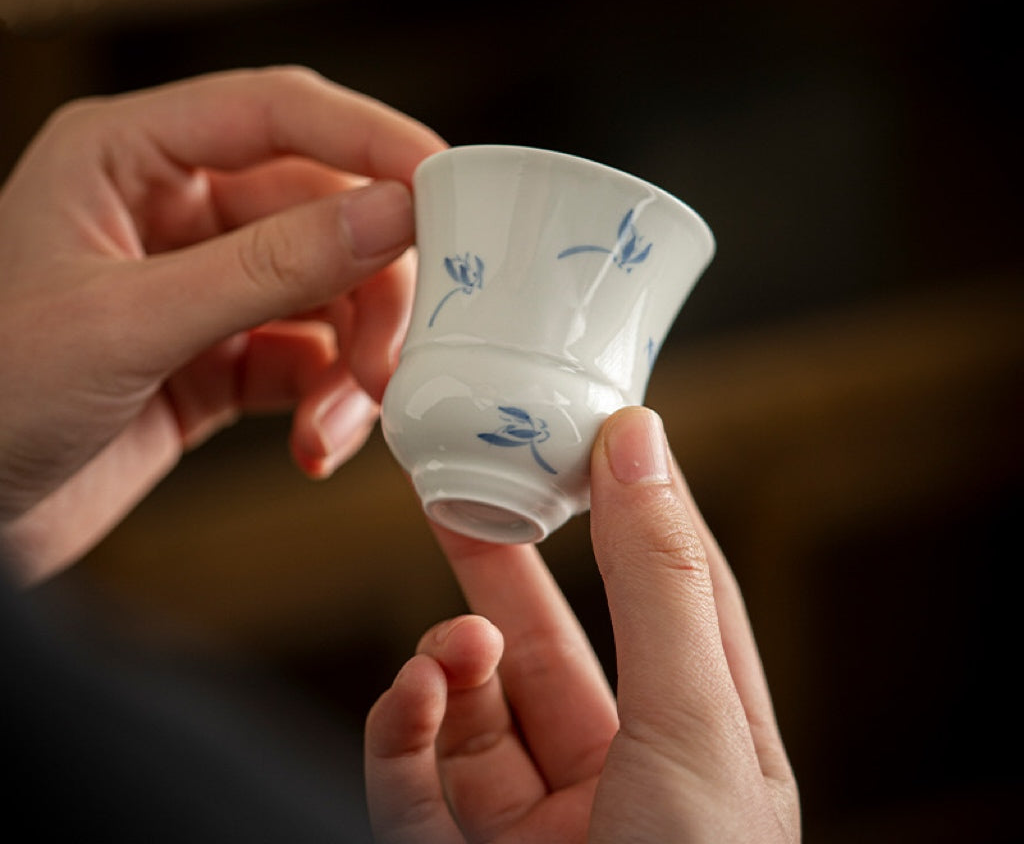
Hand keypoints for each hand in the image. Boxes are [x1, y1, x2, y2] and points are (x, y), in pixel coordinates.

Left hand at [0, 67, 445, 582]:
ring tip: (343, 418)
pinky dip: (330, 401)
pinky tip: (314, 444)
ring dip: (357, 357)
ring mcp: (204, 286)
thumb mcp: (128, 325)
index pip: (279, 113)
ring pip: (330, 293)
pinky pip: (310, 361)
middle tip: (398, 351)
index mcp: (129, 158)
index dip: (371, 139)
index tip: (444, 185)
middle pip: (326, 211)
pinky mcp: (221, 358)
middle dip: (373, 286)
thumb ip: (268, 267)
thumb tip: (390, 214)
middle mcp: (175, 210)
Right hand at [365, 406, 799, 842]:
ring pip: (478, 701)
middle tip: (463, 478)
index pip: (671, 597)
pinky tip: (421, 691)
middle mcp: (621, 779)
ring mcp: (534, 822)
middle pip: (556, 636)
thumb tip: (642, 441)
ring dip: (454, 652)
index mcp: (703, 745)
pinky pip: (416, 767)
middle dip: (509, 559)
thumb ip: (659, 580)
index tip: (590, 434)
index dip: (632, 511)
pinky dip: (408, 719)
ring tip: (452, 638)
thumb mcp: (694, 729)